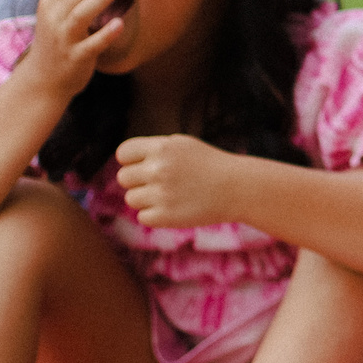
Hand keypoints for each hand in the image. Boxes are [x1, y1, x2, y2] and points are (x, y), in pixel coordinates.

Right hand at [18, 0, 134, 95]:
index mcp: (50, 3)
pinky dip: (105, 34)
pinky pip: (91, 44)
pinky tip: (120, 24)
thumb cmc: (58, 41)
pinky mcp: (75, 57)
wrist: (42, 80)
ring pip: (82, 13)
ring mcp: (64, 38)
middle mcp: (54, 17)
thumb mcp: (57, 15)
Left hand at [116, 134, 248, 227]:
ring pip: (131, 199)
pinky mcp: (165, 216)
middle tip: (162, 184)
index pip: (123, 154)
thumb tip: (124, 162)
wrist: (239, 188)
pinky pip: (143, 217)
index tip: (146, 167)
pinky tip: (176, 208)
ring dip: (147, 199)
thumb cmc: (210, 166)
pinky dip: (156, 215)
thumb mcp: (183, 146)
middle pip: (124, 178)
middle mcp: (159, 168)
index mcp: (163, 147)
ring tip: (172, 196)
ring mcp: (161, 193)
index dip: (131, 161)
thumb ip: (154, 151)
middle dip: (139, 182)